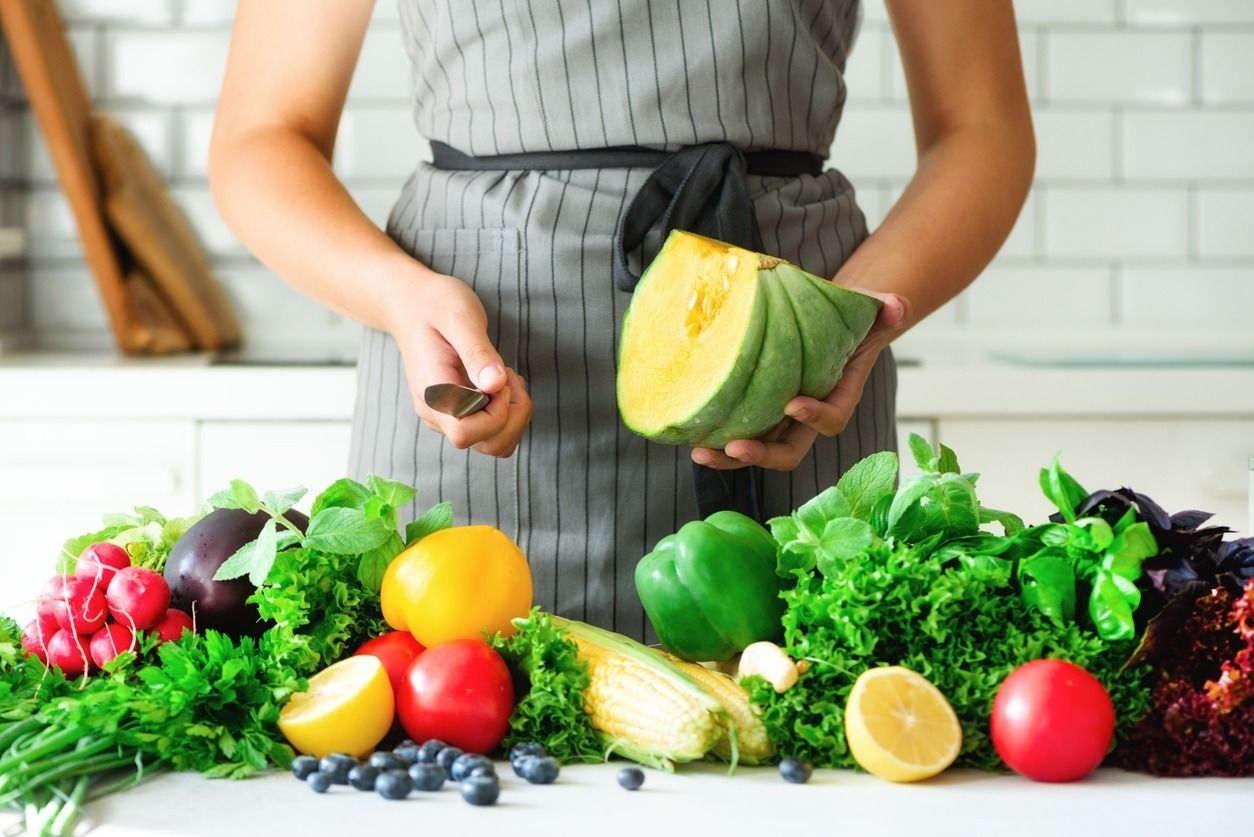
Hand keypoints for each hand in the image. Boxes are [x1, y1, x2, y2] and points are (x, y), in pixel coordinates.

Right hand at [388, 271, 531, 456]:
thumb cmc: (434, 304)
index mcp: (433, 392)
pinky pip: (491, 430)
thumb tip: (495, 384)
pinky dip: (508, 412)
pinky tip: (500, 382)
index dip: (496, 412)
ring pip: (494, 443)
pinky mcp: (456, 413)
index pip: (467, 433)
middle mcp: (436, 413)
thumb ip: (478, 351)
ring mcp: (446, 416)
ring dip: (514, 414)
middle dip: (515, 414)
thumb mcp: (459, 316)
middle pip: (488, 444)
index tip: (500, 377)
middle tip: (508, 375)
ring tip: (505, 377)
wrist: (409, 303)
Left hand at [691, 289, 908, 470]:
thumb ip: (884, 309)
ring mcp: (780, 419)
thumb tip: (897, 305)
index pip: (831, 419)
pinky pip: (738, 431)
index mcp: (837, 397)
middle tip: (734, 447)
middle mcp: (807, 417)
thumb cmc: (850, 320)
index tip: (793, 404)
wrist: (831, 324)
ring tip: (701, 452)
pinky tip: (690, 432)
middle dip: (762, 454)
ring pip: (758, 448)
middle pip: (788, 451)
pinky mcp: (758, 411)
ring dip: (729, 455)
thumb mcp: (871, 311)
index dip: (815, 417)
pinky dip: (716, 437)